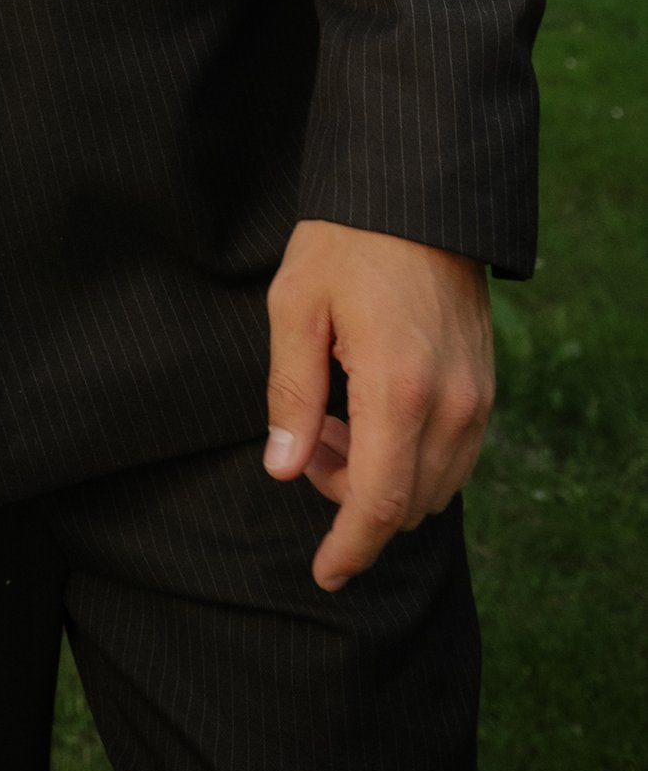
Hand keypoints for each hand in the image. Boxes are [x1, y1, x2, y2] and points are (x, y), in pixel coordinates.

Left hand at [263, 217, 495, 588]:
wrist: (418, 197)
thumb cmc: (346, 243)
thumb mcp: (295, 305)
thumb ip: (291, 394)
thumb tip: (283, 468)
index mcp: (398, 390)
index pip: (380, 504)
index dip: (350, 548)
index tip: (326, 574)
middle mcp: (451, 405)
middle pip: (408, 504)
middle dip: (351, 499)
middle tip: (308, 438)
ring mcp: (477, 399)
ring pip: (435, 487)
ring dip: (382, 479)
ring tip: (334, 416)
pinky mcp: (485, 387)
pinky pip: (453, 456)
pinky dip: (411, 457)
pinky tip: (370, 409)